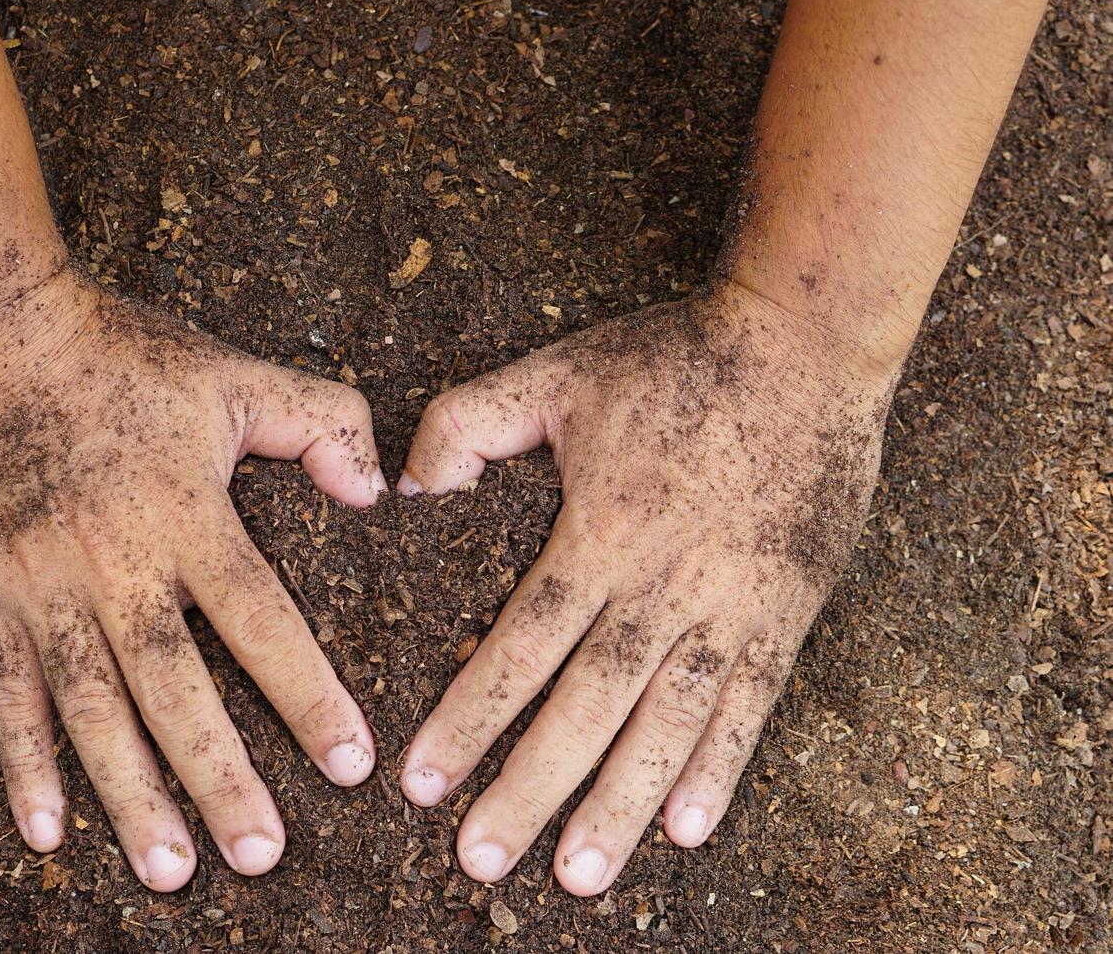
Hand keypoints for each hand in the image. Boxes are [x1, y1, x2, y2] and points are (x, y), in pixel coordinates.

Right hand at [0, 273, 386, 890]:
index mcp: (188, 518)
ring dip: (133, 795)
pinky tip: (48, 830)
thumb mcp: (234, 376)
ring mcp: (45, 590)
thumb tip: (377, 490)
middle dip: (221, 779)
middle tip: (262, 855)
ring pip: (94, 712)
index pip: (262, 624)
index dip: (307, 696)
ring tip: (172, 870)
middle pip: (177, 691)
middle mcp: (118, 568)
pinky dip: (24, 765)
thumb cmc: (117, 356)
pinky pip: (6, 696)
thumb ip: (319, 425)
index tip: (349, 765)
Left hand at [395, 285, 892, 894]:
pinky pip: (751, 705)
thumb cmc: (674, 359)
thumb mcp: (555, 373)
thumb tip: (412, 489)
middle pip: (586, 706)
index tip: (422, 781)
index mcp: (602, 532)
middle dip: (529, 787)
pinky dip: (718, 770)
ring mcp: (731, 605)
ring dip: (620, 803)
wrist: (807, 345)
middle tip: (480, 861)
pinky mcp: (785, 611)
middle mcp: (664, 585)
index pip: (522, 646)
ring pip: (668, 724)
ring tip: (578, 873)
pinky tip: (686, 828)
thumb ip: (469, 423)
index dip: (470, 717)